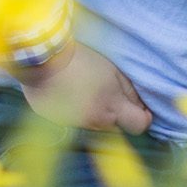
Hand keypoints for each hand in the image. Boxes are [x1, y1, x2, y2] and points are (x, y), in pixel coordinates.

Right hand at [12, 42, 151, 133]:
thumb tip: (141, 107)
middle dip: (118, 113)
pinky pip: (77, 122)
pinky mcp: (59, 123)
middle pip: (117, 126)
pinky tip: (72, 95)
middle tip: (109, 93)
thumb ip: (130, 92)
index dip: (143, 118)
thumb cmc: (82, 60)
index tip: (141, 109)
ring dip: (98, 113)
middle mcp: (95, 123)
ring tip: (88, 92)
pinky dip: (79, 112)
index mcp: (112, 109)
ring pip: (97, 126)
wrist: (43, 61)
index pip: (139, 126)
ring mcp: (76, 125)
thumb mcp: (113, 71)